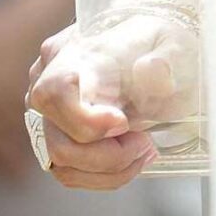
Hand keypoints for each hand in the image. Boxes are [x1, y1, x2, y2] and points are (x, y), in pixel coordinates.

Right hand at [25, 7, 199, 192]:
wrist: (152, 52)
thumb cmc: (156, 44)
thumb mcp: (171, 40)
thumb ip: (167, 54)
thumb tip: (154, 69)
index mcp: (70, 52)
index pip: (53, 92)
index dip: (85, 120)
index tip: (123, 123)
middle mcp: (44, 83)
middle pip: (56, 140)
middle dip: (108, 155)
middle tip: (144, 142)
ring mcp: (45, 113)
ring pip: (61, 163)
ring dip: (110, 168)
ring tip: (142, 149)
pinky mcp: (54, 137)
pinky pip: (69, 172)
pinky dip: (105, 175)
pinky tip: (131, 158)